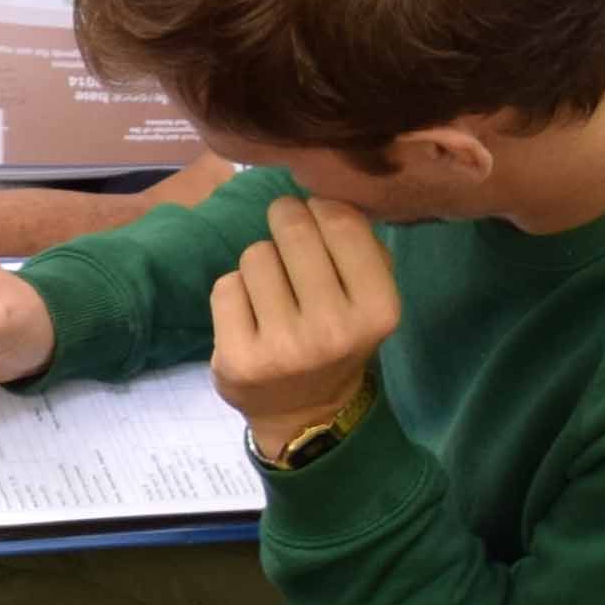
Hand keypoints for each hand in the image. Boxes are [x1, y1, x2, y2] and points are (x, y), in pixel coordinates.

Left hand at [206, 194, 400, 450]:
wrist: (306, 414)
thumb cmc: (339, 339)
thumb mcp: (372, 298)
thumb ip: (360, 245)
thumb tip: (326, 190)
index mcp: (378, 309)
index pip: (341, 221)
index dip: (320, 209)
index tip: (317, 220)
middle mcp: (334, 330)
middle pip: (291, 229)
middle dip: (286, 226)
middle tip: (288, 246)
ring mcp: (283, 348)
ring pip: (255, 255)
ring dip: (260, 266)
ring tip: (274, 295)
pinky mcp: (238, 359)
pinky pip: (225, 286)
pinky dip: (234, 295)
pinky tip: (250, 319)